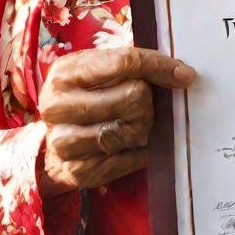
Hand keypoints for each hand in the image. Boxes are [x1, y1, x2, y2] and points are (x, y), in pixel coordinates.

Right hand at [37, 47, 195, 196]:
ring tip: (132, 123)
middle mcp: (58, 106)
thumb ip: (132, 65)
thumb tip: (183, 74)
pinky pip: (127, 160)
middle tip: (141, 104)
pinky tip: (131, 145)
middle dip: (147, 101)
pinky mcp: (77, 171)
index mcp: (66, 72)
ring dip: (142, 127)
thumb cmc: (84, 95)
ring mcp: (63, 142)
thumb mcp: (97, 69)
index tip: (184, 74)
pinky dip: (138, 153)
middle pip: (133, 97)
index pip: (124, 63)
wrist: (50, 138)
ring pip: (131, 131)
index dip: (159, 67)